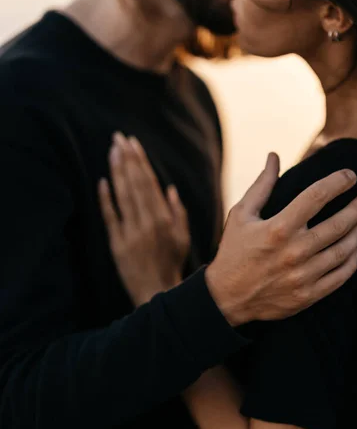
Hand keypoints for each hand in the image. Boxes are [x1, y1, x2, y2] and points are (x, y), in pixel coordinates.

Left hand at [99, 133, 189, 306]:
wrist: (157, 290)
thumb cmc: (171, 262)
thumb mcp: (182, 237)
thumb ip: (178, 212)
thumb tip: (170, 188)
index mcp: (164, 219)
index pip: (149, 183)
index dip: (140, 161)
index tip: (133, 143)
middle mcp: (148, 223)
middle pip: (134, 184)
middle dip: (126, 159)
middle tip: (118, 138)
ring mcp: (131, 233)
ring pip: (122, 196)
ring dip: (116, 171)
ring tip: (112, 151)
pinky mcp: (117, 244)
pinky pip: (110, 217)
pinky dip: (106, 199)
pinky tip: (102, 181)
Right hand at [206, 153, 356, 325]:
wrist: (226, 297)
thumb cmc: (233, 251)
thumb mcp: (241, 215)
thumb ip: (261, 185)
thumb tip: (274, 156)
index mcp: (278, 228)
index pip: (317, 196)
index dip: (338, 182)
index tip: (350, 176)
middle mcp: (294, 251)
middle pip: (338, 224)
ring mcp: (302, 275)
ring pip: (343, 251)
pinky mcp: (307, 295)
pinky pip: (339, 277)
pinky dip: (352, 262)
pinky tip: (355, 251)